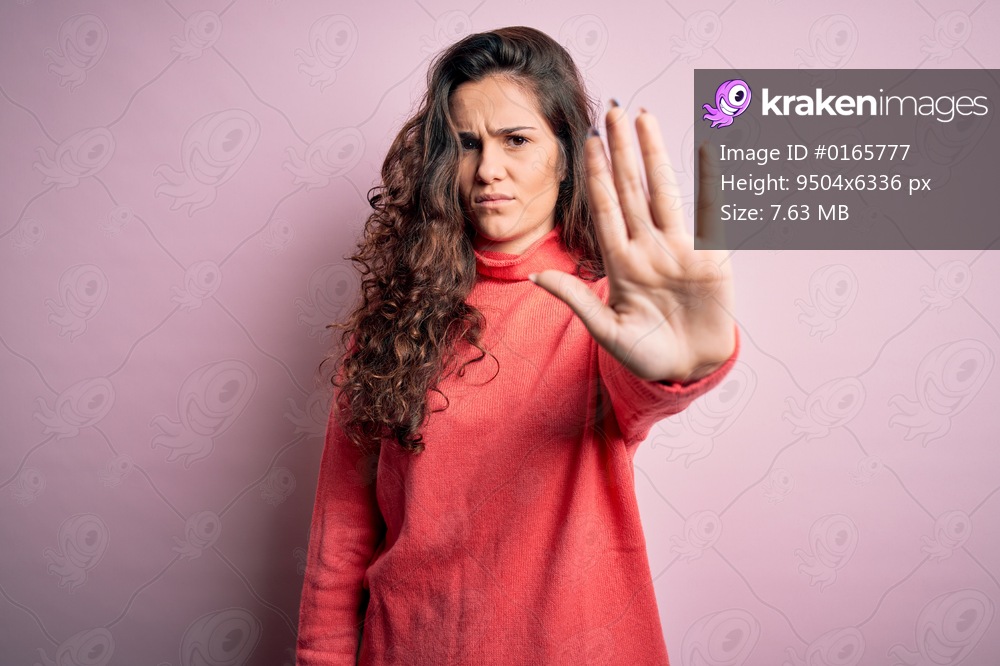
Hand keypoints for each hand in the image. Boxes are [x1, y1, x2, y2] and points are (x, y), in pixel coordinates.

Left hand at [529, 102, 735, 382]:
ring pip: (662, 190)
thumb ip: (578, 300)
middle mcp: (647, 247)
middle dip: (621, 150)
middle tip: (612, 110)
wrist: (689, 371)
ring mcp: (678, 248)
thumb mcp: (608, 331)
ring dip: (653, 153)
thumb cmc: (646, 356)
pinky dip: (707, 181)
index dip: (597, 175)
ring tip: (643, 117)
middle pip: (631, 188)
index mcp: (620, 263)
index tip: (588, 143)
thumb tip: (536, 277)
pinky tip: (704, 150)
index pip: (605, 208)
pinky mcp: (708, 256)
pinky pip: (707, 212)